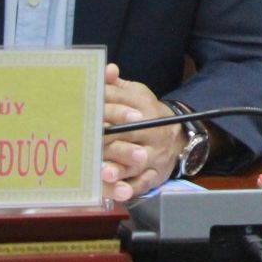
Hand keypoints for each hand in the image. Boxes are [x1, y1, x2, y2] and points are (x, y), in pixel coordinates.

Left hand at [101, 63, 184, 200]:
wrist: (176, 136)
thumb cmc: (144, 114)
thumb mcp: (134, 94)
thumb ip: (116, 85)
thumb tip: (106, 68)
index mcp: (145, 108)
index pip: (125, 108)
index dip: (105, 111)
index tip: (85, 116)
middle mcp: (153, 132)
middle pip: (131, 134)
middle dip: (111, 140)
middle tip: (89, 146)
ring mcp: (155, 155)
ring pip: (137, 162)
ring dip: (120, 167)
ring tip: (104, 172)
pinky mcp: (155, 175)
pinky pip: (144, 183)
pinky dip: (131, 189)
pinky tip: (119, 192)